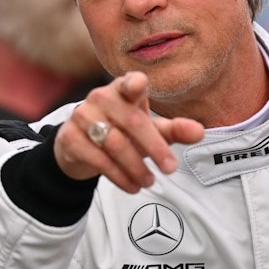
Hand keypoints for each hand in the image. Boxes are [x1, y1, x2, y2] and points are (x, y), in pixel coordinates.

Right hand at [54, 71, 204, 192]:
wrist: (80, 146)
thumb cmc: (123, 131)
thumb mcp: (150, 129)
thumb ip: (175, 129)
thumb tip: (200, 132)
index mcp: (123, 89)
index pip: (130, 83)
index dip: (134, 83)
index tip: (139, 85)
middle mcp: (101, 97)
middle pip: (132, 121)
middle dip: (155, 147)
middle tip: (171, 168)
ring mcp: (82, 115)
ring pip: (115, 143)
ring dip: (136, 167)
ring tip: (150, 181)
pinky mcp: (69, 137)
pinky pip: (97, 159)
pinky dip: (119, 176)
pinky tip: (132, 186)